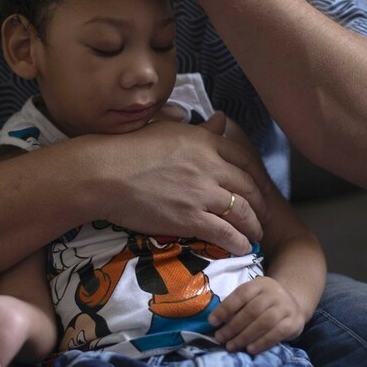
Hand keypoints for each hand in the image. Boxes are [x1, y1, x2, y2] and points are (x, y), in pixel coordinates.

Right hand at [88, 116, 269, 254]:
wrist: (104, 173)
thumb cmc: (128, 149)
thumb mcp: (167, 129)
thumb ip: (200, 129)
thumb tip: (222, 118)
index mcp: (205, 142)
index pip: (244, 159)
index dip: (256, 177)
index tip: (258, 188)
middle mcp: (209, 165)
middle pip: (249, 187)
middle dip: (260, 204)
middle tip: (262, 215)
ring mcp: (202, 193)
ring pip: (242, 212)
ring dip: (254, 226)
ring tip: (255, 235)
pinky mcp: (190, 218)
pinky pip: (226, 233)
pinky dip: (239, 242)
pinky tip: (242, 248)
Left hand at [207, 277, 305, 353]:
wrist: (294, 303)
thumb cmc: (264, 303)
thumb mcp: (251, 297)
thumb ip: (237, 306)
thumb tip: (217, 322)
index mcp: (260, 284)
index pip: (241, 294)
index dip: (225, 308)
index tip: (212, 322)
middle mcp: (274, 293)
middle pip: (251, 311)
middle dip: (233, 327)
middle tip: (220, 338)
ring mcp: (286, 307)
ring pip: (264, 323)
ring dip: (245, 336)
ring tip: (232, 346)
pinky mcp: (294, 322)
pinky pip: (277, 333)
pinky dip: (262, 343)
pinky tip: (250, 349)